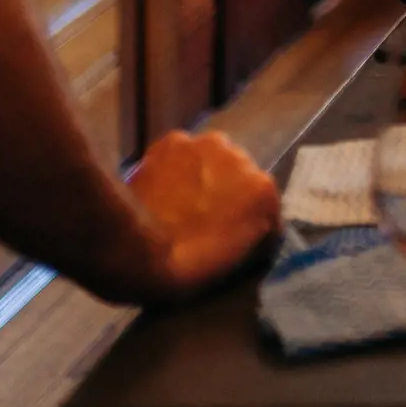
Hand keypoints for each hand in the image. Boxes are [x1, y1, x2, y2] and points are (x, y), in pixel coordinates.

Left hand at [124, 129, 280, 303]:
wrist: (142, 254)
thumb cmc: (196, 265)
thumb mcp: (243, 257)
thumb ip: (258, 229)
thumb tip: (257, 223)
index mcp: (263, 188)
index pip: (263, 200)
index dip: (247, 215)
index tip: (232, 229)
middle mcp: (242, 156)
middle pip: (238, 172)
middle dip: (225, 188)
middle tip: (204, 213)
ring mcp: (206, 144)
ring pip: (210, 158)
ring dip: (202, 173)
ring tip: (181, 199)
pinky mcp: (173, 141)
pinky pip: (179, 153)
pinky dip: (174, 166)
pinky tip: (162, 186)